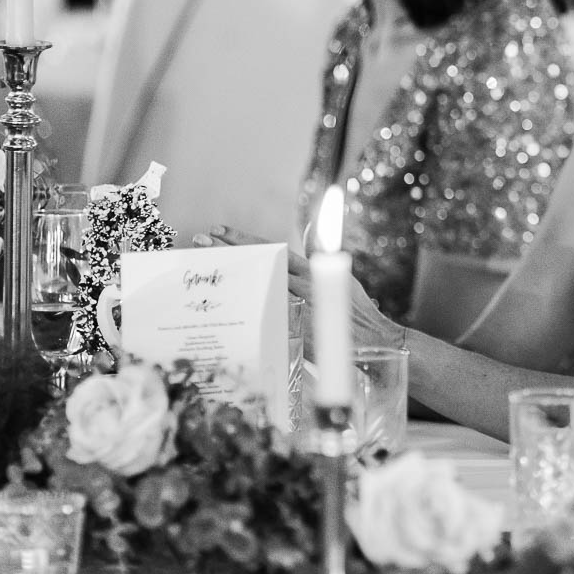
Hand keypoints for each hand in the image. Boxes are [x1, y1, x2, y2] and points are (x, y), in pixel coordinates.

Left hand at [201, 225, 404, 352]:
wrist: (372, 343)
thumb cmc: (357, 312)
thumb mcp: (340, 278)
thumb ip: (320, 255)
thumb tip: (309, 230)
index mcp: (312, 270)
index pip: (270, 249)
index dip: (244, 239)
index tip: (221, 230)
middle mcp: (302, 285)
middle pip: (256, 264)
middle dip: (228, 250)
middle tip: (201, 240)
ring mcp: (297, 307)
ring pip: (255, 286)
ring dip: (230, 275)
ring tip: (204, 264)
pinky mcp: (294, 330)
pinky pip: (262, 315)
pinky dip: (242, 307)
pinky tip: (221, 304)